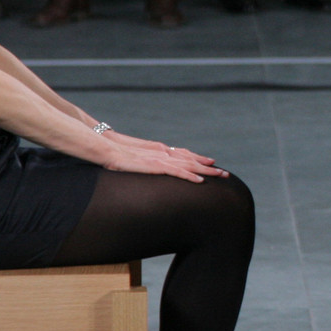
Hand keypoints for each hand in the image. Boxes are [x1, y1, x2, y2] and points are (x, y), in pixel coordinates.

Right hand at [100, 134, 227, 181]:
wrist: (105, 148)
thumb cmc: (116, 154)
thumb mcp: (135, 158)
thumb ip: (145, 161)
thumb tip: (150, 167)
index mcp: (159, 150)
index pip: (184, 154)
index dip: (199, 158)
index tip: (212, 163)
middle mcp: (164, 152)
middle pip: (191, 159)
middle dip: (208, 166)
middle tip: (225, 173)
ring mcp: (160, 158)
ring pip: (189, 165)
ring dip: (206, 171)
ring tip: (220, 176)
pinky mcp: (155, 165)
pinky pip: (176, 172)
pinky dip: (189, 176)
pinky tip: (200, 181)